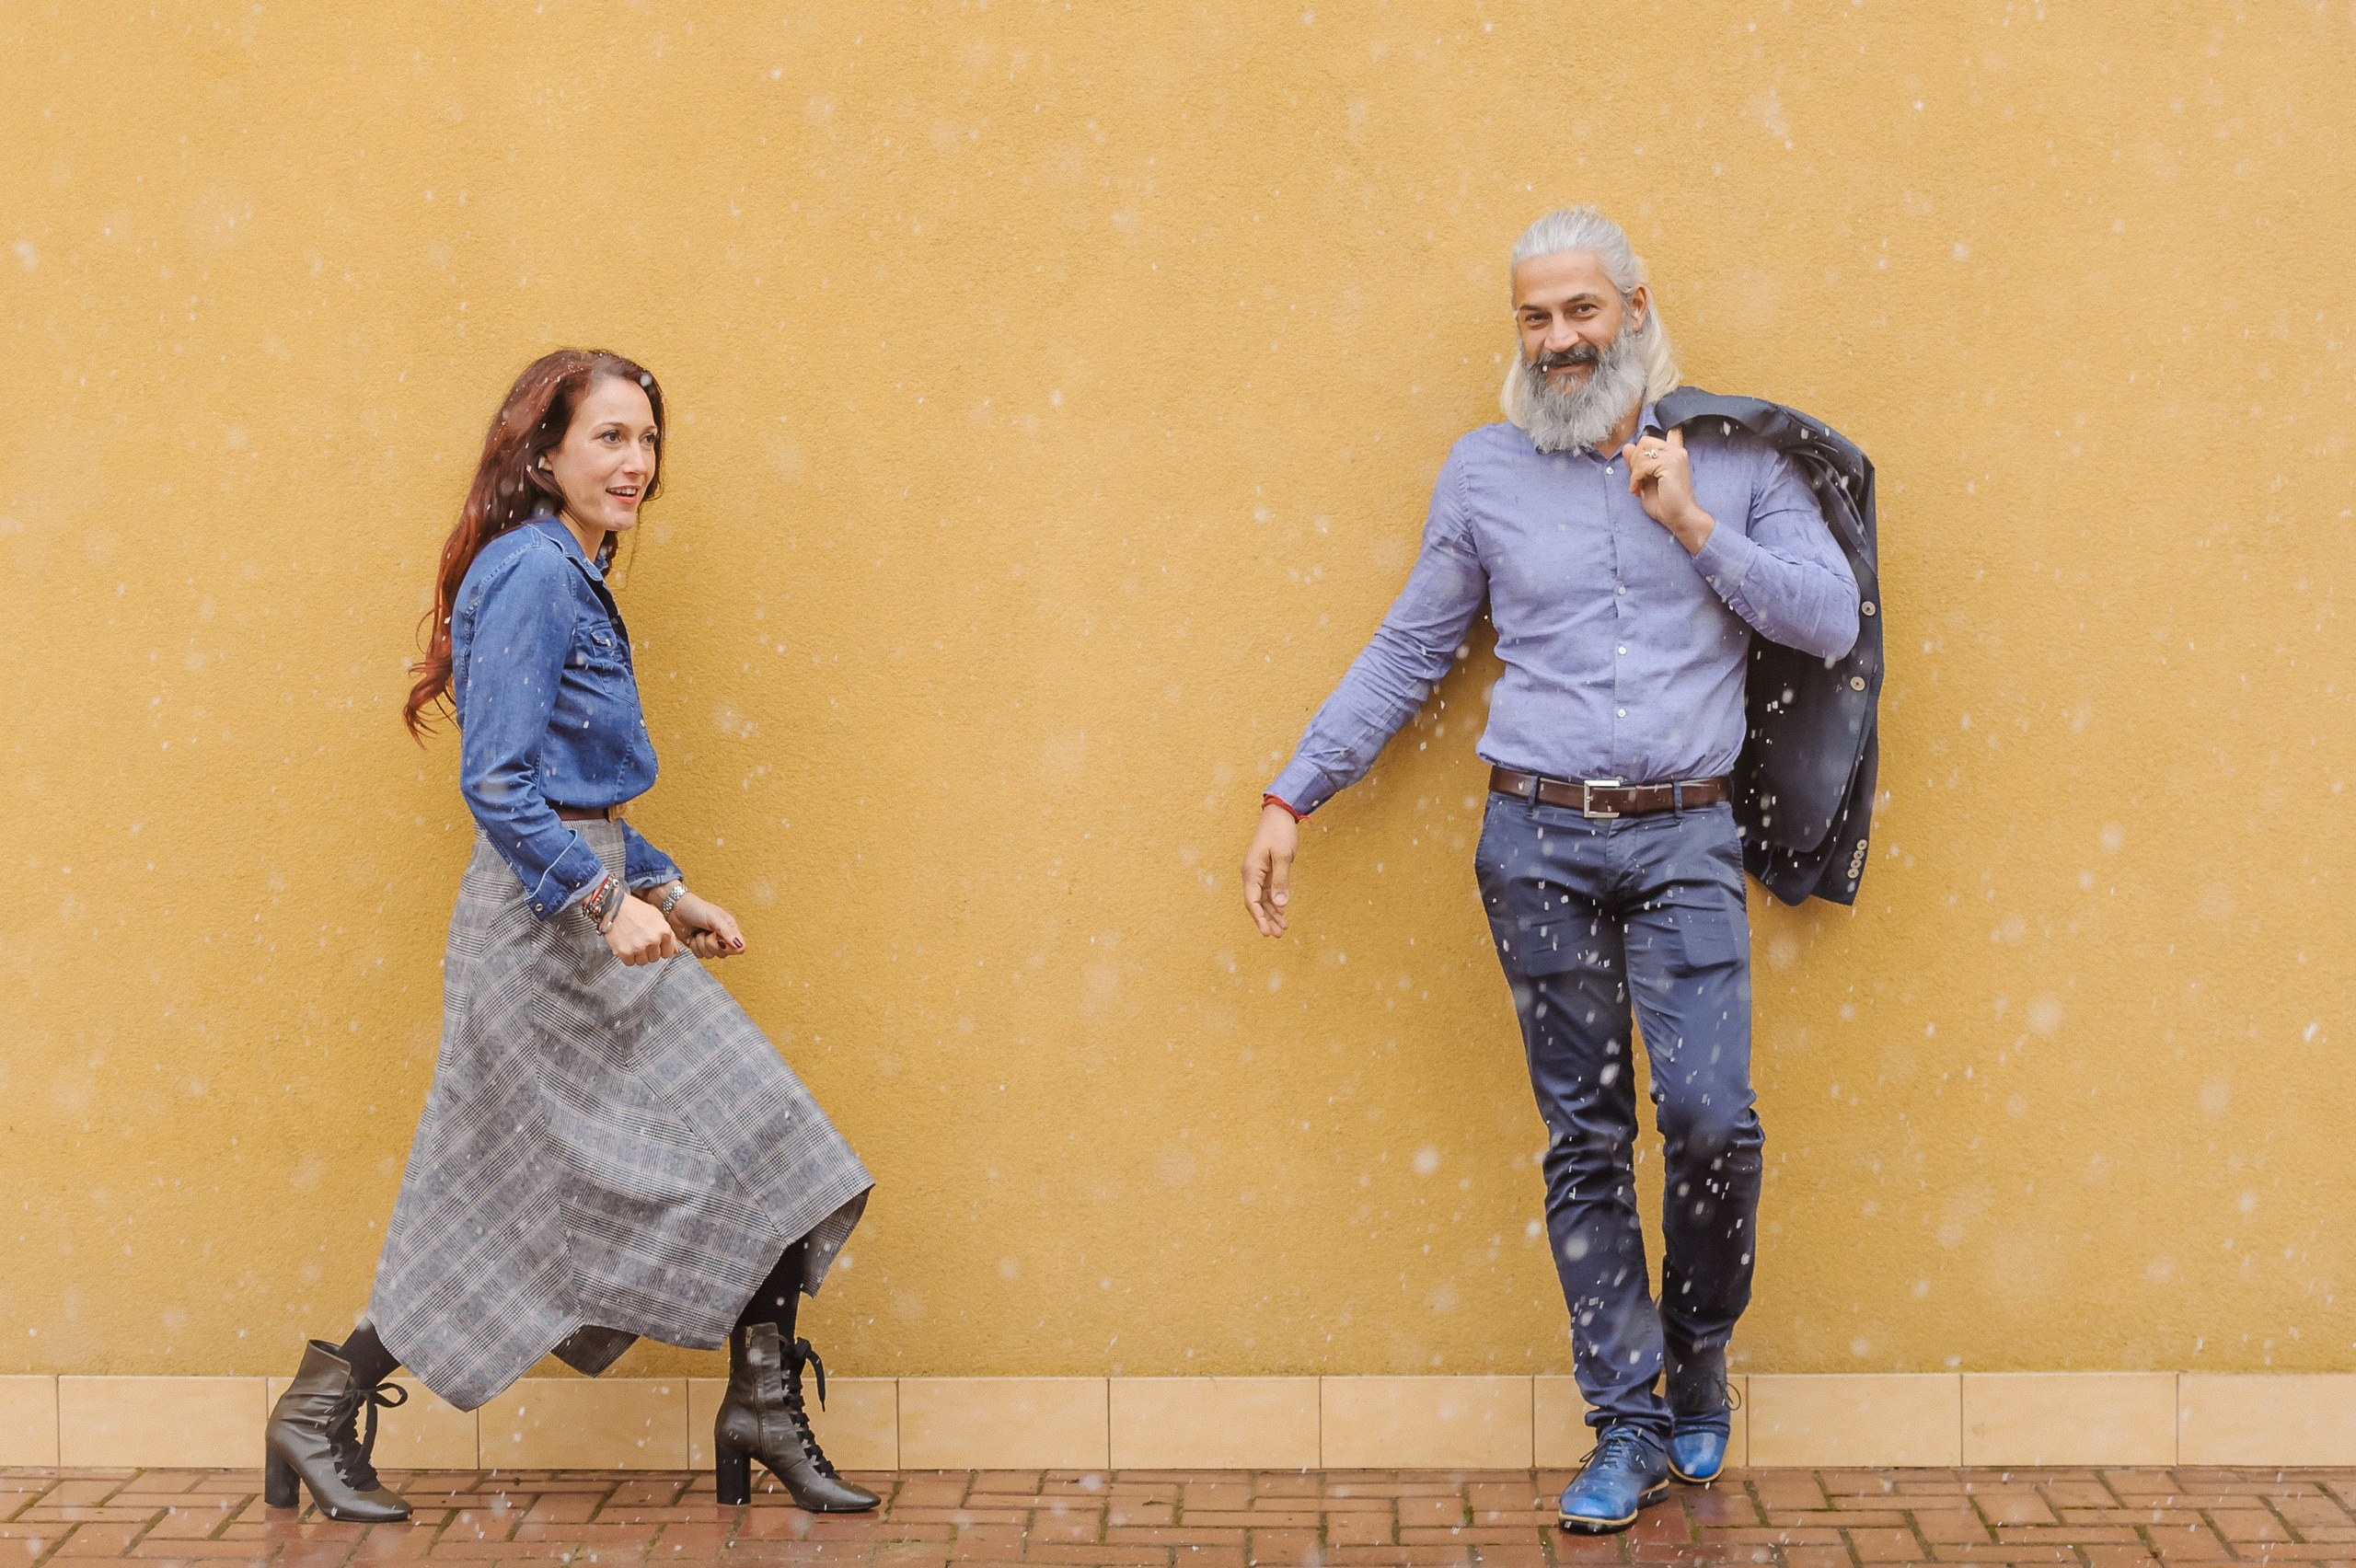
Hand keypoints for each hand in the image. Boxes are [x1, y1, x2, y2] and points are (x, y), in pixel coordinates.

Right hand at [603, 896, 680, 966]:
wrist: (614, 906)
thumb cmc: (636, 910)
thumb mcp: (658, 917)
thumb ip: (669, 935)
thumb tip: (676, 952)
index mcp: (664, 931)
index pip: (668, 953)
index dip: (660, 949)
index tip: (654, 944)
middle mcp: (653, 940)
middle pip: (654, 958)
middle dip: (648, 952)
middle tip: (640, 940)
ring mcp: (639, 947)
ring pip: (642, 962)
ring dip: (637, 955)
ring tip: (633, 941)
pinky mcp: (624, 952)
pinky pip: (629, 963)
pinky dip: (626, 957)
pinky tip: (625, 945)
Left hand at [661, 887, 745, 959]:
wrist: (676, 909)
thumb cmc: (696, 909)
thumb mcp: (714, 918)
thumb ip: (727, 932)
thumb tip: (739, 945)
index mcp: (730, 928)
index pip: (739, 948)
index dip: (730, 948)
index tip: (719, 940)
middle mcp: (721, 937)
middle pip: (723, 954)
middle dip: (711, 945)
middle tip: (707, 933)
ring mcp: (709, 943)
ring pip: (710, 956)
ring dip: (701, 944)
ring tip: (698, 932)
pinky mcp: (698, 946)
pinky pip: (699, 956)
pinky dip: (694, 947)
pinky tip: (692, 937)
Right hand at [1240, 803, 1300, 936]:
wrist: (1279, 813)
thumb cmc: (1280, 832)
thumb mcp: (1284, 856)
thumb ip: (1281, 880)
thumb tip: (1280, 904)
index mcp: (1251, 871)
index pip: (1251, 901)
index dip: (1259, 918)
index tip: (1267, 933)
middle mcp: (1251, 874)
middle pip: (1256, 903)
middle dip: (1266, 920)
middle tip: (1279, 935)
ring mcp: (1258, 873)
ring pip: (1262, 899)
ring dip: (1272, 914)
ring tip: (1283, 929)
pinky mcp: (1266, 871)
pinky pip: (1268, 891)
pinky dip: (1275, 903)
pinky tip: (1282, 914)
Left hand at [1618, 426, 1713, 553]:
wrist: (1678, 517)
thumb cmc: (1665, 502)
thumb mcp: (1645, 479)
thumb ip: (1637, 463)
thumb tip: (1627, 446)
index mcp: (1674, 452)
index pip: (1659, 433)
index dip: (1645, 445)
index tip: (1641, 467)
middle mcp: (1677, 451)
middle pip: (1645, 441)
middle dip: (1634, 459)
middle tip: (1635, 479)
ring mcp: (1675, 456)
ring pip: (1642, 452)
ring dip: (1634, 471)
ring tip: (1636, 487)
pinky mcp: (1671, 465)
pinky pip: (1643, 465)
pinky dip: (1635, 478)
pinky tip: (1637, 490)